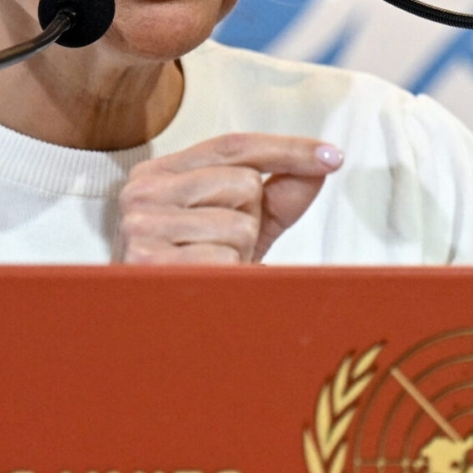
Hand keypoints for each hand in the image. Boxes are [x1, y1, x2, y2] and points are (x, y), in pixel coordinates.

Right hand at [114, 133, 343, 263]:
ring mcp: (141, 225)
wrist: (152, 327)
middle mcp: (142, 191)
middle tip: (218, 246)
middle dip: (249, 219)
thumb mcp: (239, 226)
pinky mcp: (148, 261)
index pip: (233, 146)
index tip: (332, 156)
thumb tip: (322, 165)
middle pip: (243, 182)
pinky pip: (225, 258)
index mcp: (160, 173)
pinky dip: (227, 276)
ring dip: (238, 252)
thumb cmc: (195, 269)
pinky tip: (202, 282)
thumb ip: (278, 195)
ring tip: (209, 266)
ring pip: (239, 224)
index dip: (287, 149)